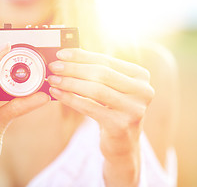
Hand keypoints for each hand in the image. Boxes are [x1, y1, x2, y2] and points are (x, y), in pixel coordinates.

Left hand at [47, 48, 154, 185]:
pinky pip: (89, 107)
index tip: (61, 53)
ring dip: (70, 83)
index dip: (81, 56)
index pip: (106, 60)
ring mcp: (134, 109)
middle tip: (54, 66)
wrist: (123, 144)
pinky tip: (56, 94)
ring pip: (95, 89)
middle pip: (101, 73)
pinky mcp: (121, 125)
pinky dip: (70, 99)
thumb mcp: (110, 88)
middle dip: (74, 68)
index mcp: (141, 76)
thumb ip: (96, 72)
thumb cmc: (112, 110)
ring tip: (53, 79)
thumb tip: (66, 57)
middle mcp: (143, 91)